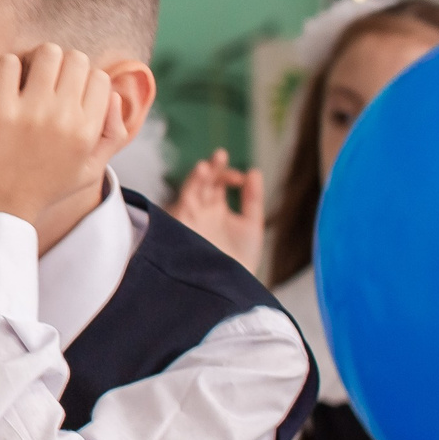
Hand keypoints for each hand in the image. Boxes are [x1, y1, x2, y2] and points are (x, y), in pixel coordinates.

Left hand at [0, 45, 114, 226]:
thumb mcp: (87, 172)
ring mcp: (32, 112)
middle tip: (40, 83)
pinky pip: (8, 63)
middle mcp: (65, 118)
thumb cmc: (38, 190)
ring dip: (33, 61)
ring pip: (46, 52)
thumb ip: (111, 134)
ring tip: (22, 81)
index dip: (81, 81)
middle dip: (58, 66)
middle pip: (75, 58)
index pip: (100, 78)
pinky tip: (0, 88)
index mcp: (88, 132)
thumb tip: (114, 95)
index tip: (62, 93)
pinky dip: (5, 68)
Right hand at [171, 150, 265, 274]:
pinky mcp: (184, 222)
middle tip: (221, 155)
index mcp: (216, 210)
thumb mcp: (252, 225)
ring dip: (201, 174)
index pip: (218, 184)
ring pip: (192, 187)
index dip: (228, 175)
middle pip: (204, 182)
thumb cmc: (240, 260)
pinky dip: (193, 184)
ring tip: (209, 164)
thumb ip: (253, 198)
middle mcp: (202, 211)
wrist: (229, 285)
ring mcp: (192, 216)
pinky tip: (202, 172)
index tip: (242, 179)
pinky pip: (185, 198)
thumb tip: (254, 171)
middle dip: (212, 168)